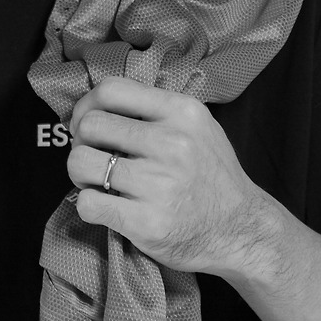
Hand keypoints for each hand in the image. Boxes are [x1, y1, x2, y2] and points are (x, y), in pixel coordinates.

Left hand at [68, 77, 271, 279]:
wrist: (241, 231)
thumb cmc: (212, 177)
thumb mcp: (198, 127)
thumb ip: (156, 110)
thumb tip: (98, 105)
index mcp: (182, 112)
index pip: (110, 89)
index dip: (87, 106)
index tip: (87, 123)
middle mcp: (172, 144)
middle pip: (90, 125)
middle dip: (81, 142)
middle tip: (94, 158)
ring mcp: (159, 184)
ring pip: (80, 163)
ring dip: (79, 174)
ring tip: (97, 182)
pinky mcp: (146, 222)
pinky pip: (87, 203)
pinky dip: (88, 205)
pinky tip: (105, 207)